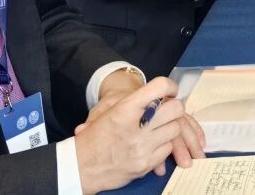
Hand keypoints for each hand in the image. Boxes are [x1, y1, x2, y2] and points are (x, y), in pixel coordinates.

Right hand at [74, 77, 192, 193]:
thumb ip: (129, 100)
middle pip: (175, 108)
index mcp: (126, 108)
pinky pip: (167, 149)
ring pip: (175, 129)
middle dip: (173, 108)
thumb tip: (159, 90)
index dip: (169, 87)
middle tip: (166, 110)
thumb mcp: (104, 110)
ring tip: (158, 128)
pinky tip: (152, 143)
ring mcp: (143, 146)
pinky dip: (163, 145)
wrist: (79, 167)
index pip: (160, 87)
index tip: (170, 91)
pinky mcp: (146, 164)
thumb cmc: (94, 136)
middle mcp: (137, 126)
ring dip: (169, 127)